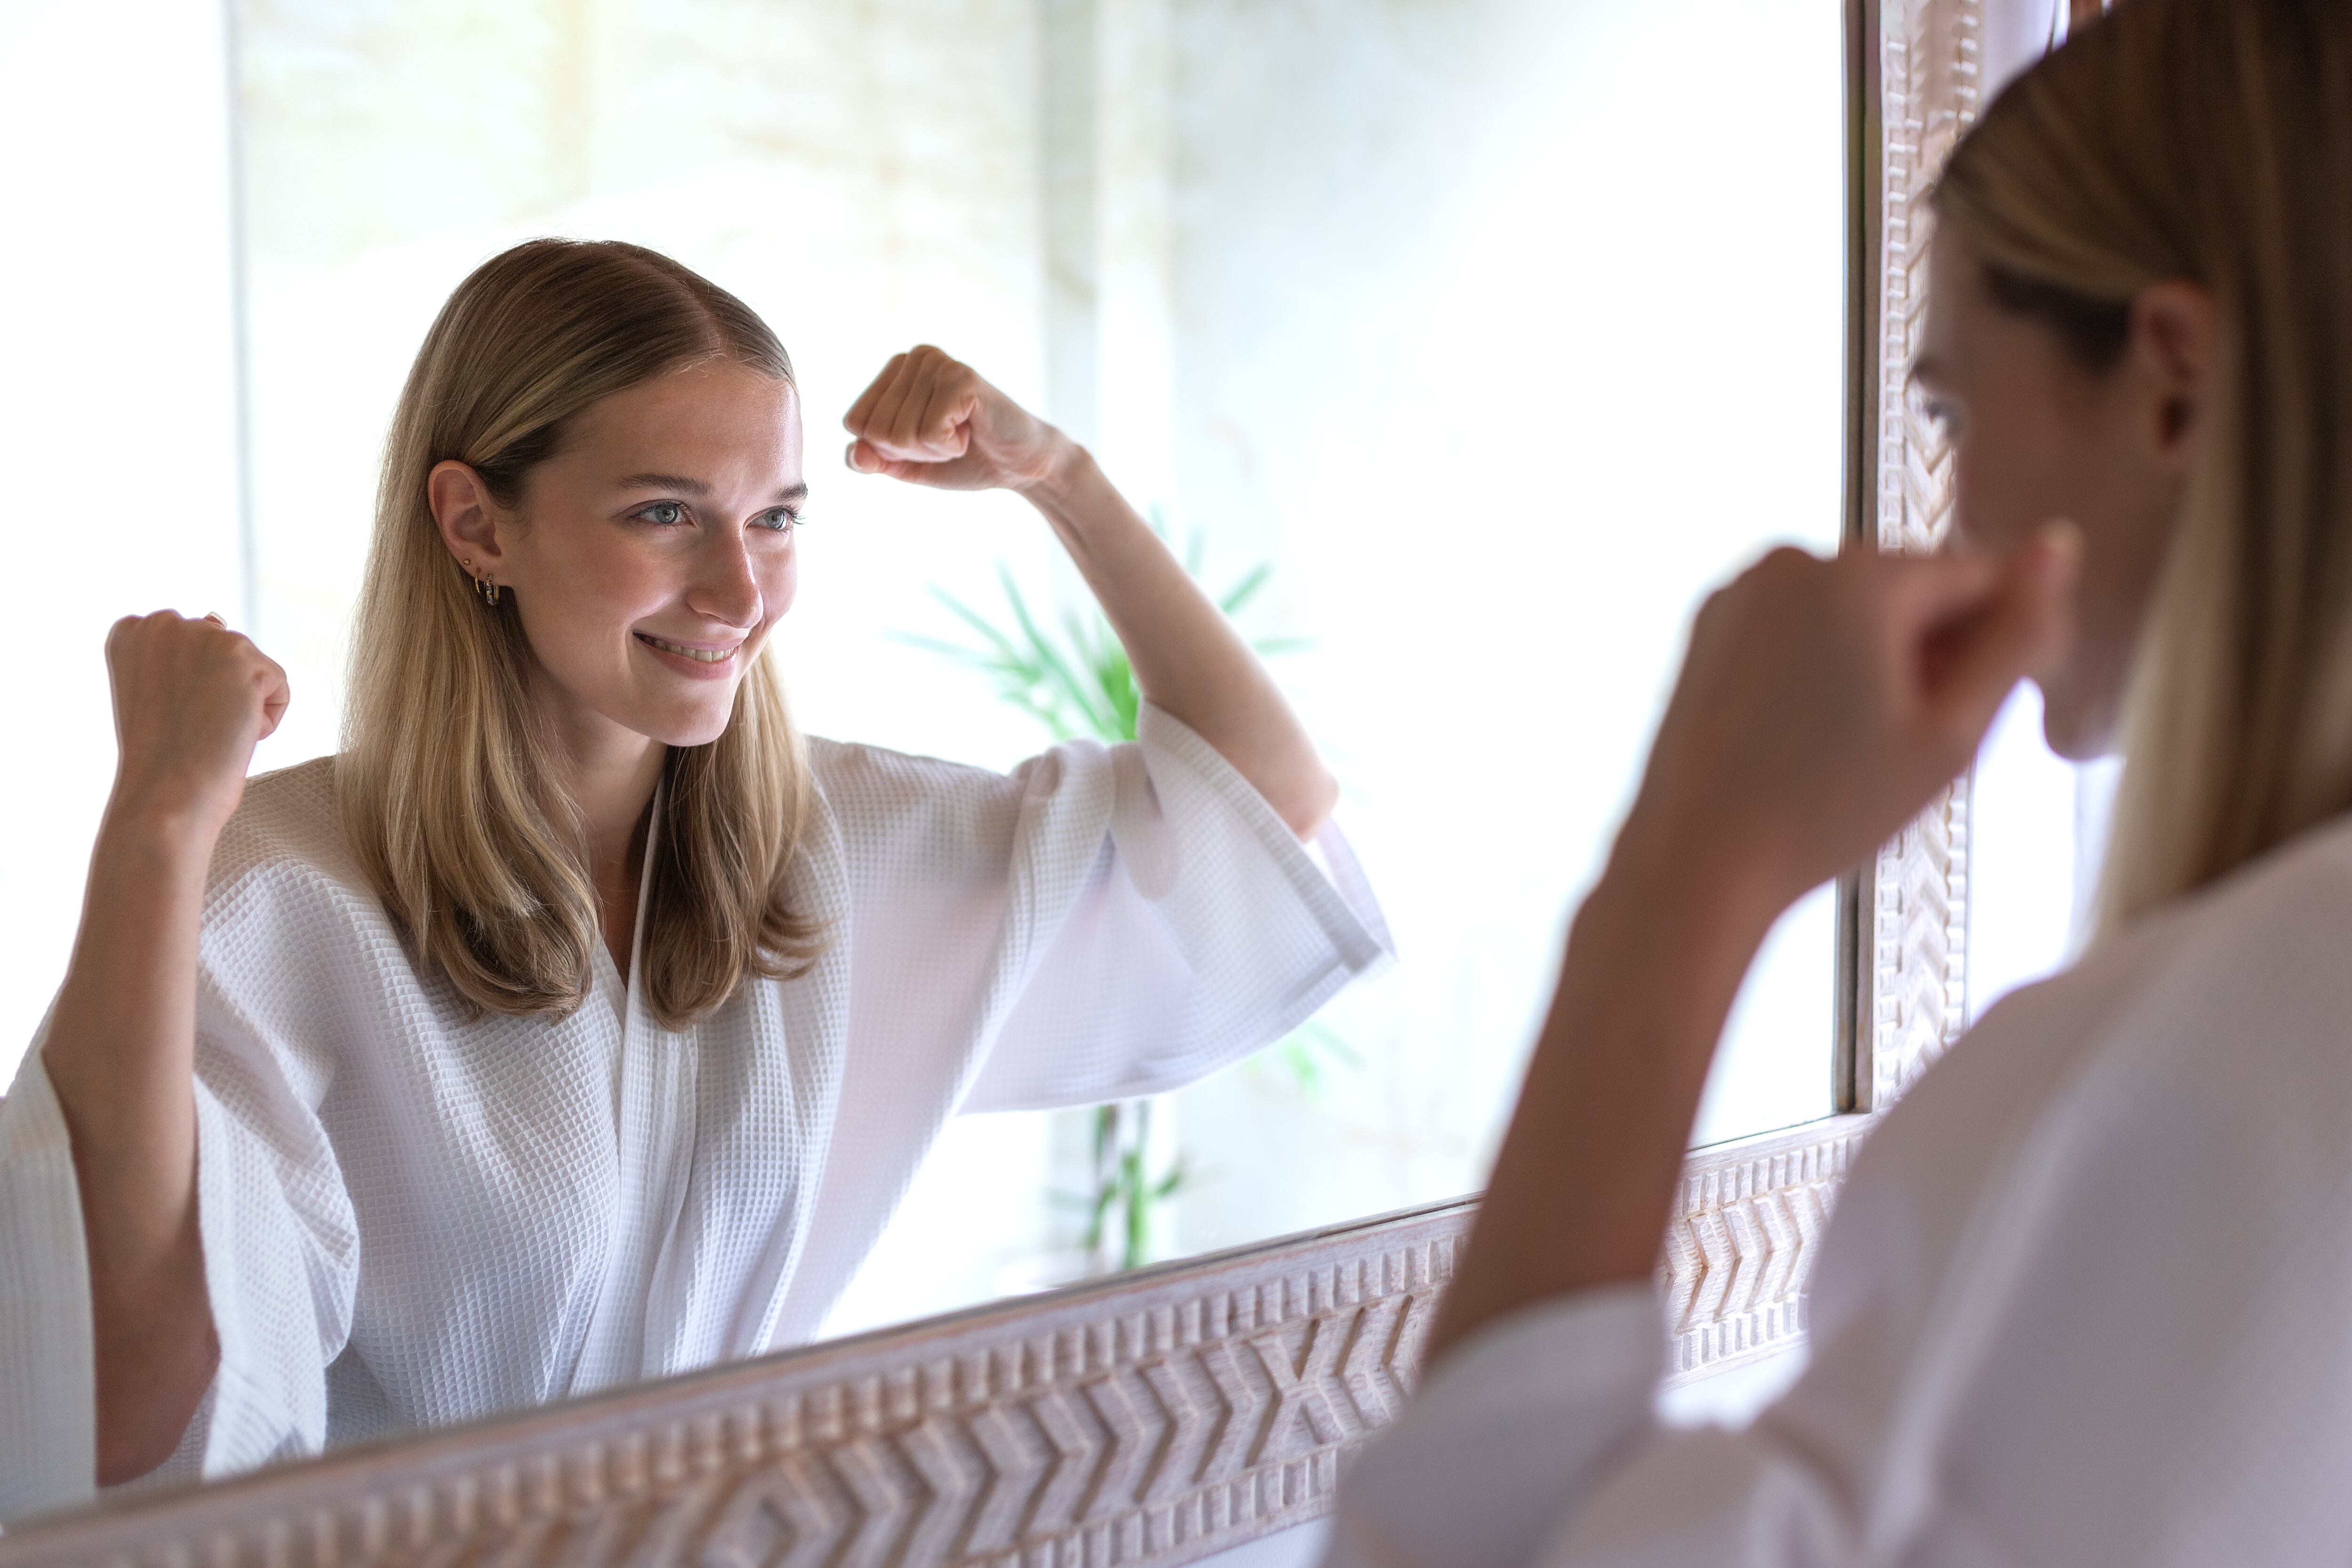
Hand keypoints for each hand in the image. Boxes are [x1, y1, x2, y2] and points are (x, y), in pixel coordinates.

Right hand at [103, 612, 289, 841]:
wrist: (165, 796)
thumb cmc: (160, 758)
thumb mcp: (157, 692)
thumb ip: (179, 652)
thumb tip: (215, 616)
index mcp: (132, 630)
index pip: (190, 644)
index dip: (190, 689)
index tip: (169, 715)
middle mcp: (163, 622)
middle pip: (226, 653)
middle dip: (219, 693)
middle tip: (189, 726)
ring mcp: (202, 635)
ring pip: (253, 670)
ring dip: (242, 706)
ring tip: (207, 731)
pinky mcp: (242, 657)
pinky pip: (278, 688)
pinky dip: (266, 719)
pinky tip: (233, 734)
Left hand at [842, 345, 1070, 492]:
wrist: (1019, 464)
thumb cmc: (963, 458)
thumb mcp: (905, 464)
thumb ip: (872, 459)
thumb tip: (856, 453)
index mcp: (895, 370)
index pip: (855, 422)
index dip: (887, 449)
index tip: (925, 439)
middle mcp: (913, 357)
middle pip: (876, 429)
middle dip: (911, 451)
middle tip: (947, 438)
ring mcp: (938, 363)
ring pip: (899, 434)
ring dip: (933, 450)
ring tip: (961, 434)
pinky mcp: (961, 378)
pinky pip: (929, 434)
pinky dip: (949, 447)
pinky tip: (971, 431)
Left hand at [1613, 525, 2079, 926]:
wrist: (1695, 862)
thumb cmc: (1827, 812)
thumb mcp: (1952, 734)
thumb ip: (2017, 634)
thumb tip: (2059, 544)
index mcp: (1861, 575)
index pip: (1981, 579)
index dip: (1998, 648)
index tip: (1977, 717)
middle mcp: (1793, 559)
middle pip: (1912, 590)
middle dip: (1931, 653)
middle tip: (1906, 748)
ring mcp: (1741, 588)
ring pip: (1854, 610)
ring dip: (1878, 661)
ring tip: (1852, 748)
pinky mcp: (1709, 623)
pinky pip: (1797, 626)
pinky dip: (1820, 665)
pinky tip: (1807, 736)